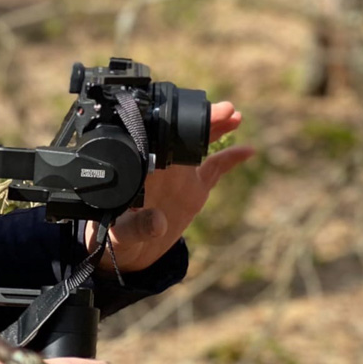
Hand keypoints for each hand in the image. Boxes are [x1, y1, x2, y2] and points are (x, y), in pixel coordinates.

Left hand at [86, 100, 253, 273]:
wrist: (128, 254)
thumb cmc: (114, 239)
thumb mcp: (119, 236)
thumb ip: (136, 228)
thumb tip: (157, 223)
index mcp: (141, 170)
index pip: (159, 139)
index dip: (176, 124)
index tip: (189, 115)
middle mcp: (162, 167)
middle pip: (184, 133)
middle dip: (204, 117)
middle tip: (225, 109)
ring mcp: (180, 175)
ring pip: (201, 144)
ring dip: (217, 128)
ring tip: (235, 116)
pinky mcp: (194, 190)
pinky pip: (215, 170)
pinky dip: (230, 159)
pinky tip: (248, 149)